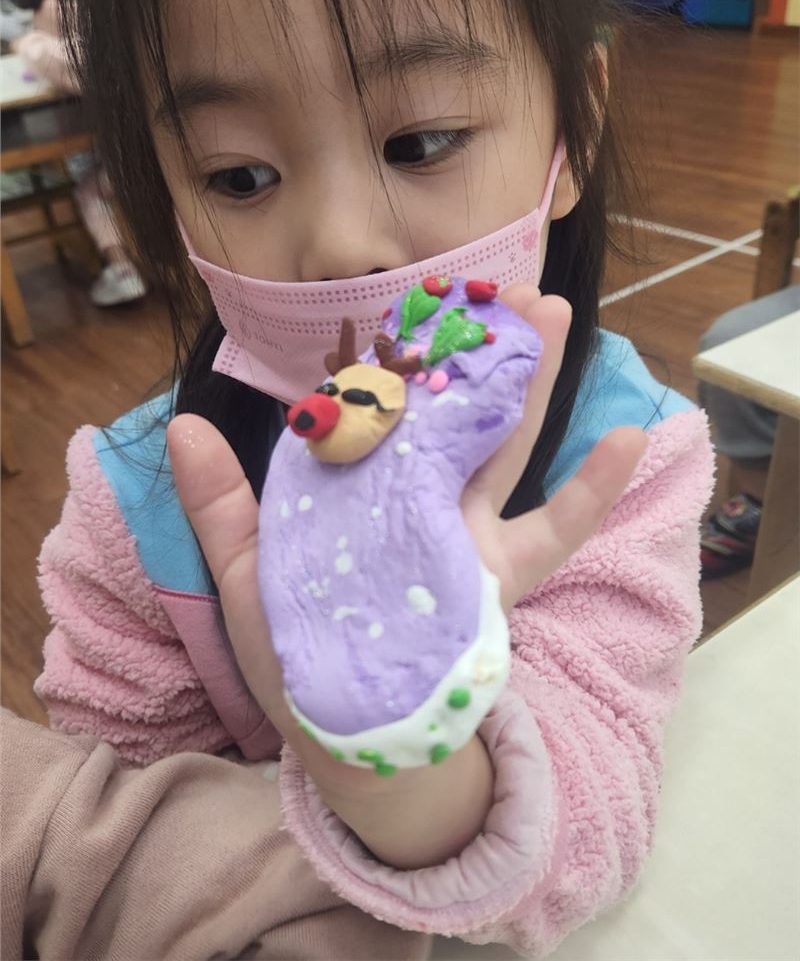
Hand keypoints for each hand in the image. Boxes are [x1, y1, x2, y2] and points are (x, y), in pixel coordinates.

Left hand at [167, 289, 645, 769]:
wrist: (341, 728)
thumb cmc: (295, 648)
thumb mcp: (245, 571)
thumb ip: (219, 503)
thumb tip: (181, 425)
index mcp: (367, 491)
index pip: (386, 408)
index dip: (403, 356)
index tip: (418, 302)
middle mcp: (423, 502)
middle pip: (456, 411)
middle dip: (479, 350)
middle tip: (505, 287)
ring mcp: (469, 534)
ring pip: (506, 444)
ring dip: (530, 384)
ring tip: (552, 318)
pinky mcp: (503, 578)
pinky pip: (557, 529)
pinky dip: (593, 489)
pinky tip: (627, 439)